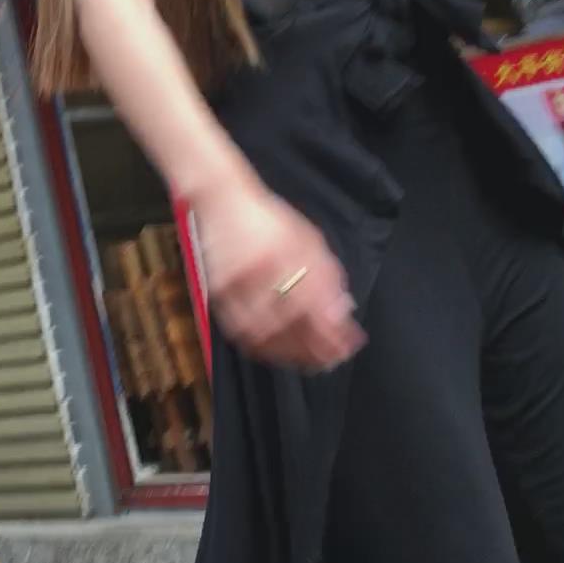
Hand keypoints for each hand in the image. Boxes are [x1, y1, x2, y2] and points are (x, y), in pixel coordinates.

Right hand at [190, 178, 363, 369]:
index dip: (331, 333)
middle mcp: (262, 271)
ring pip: (263, 332)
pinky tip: (272, 349)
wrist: (223, 201)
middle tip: (328, 361)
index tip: (346, 348)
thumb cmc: (269, 220)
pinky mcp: (217, 290)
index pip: (315, 306)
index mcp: (289, 255)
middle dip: (312, 349)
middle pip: (290, 325)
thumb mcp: (308, 239)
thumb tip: (342, 313)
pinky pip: (238, 328)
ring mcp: (236, 282)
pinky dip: (257, 344)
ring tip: (303, 360)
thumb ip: (327, 276)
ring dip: (285, 353)